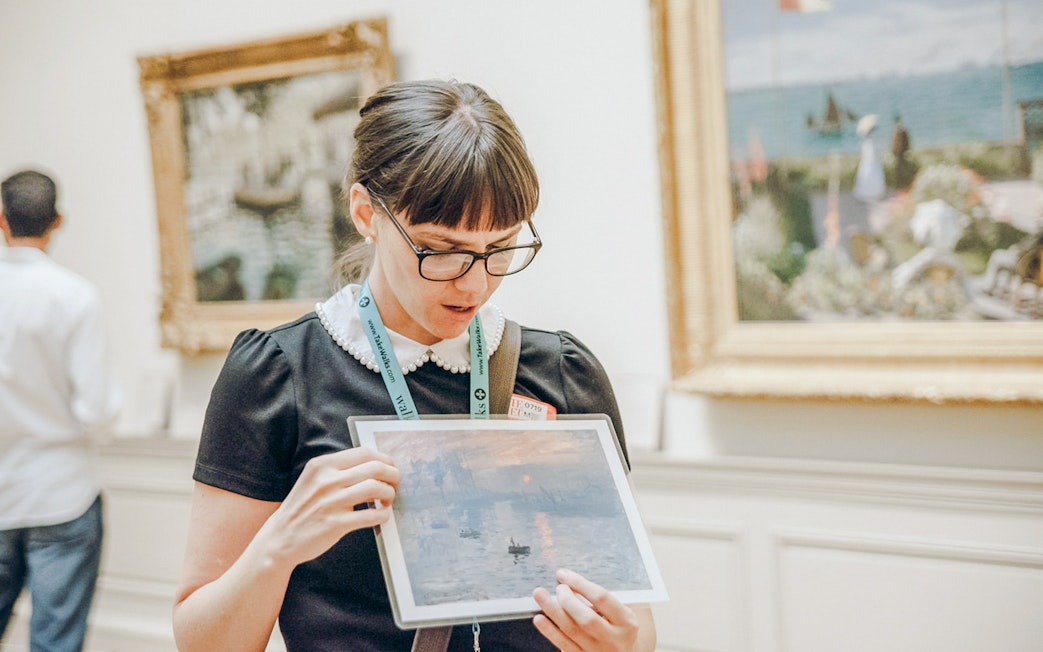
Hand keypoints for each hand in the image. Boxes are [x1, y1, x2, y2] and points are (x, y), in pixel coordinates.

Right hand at [258, 447, 399, 566]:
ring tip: (388, 500)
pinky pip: (371, 515)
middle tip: (395, 484)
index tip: (391, 468)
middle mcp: (326, 480)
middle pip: (374, 467)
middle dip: (393, 475)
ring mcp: (331, 502)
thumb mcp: (314, 480)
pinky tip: (381, 516)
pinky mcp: (336, 524)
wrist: (279, 538)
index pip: (364, 453)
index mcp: (322, 465)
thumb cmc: (302, 508)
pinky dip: (383, 515)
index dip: (384, 459)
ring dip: (389, 494)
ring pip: (375, 488)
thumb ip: (339, 470)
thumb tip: (376, 466)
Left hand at [532, 569, 640, 651]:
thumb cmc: (619, 630)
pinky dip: (550, 631)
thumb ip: (600, 601)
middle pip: (586, 618)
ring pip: (572, 631)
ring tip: (540, 595)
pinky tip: (540, 619)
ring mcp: (597, 651)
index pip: (601, 598)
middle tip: (558, 588)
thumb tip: (568, 581)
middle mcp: (613, 638)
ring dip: (553, 611)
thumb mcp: (621, 615)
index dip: (580, 583)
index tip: (564, 574)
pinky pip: (564, 645)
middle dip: (567, 600)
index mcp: (626, 622)